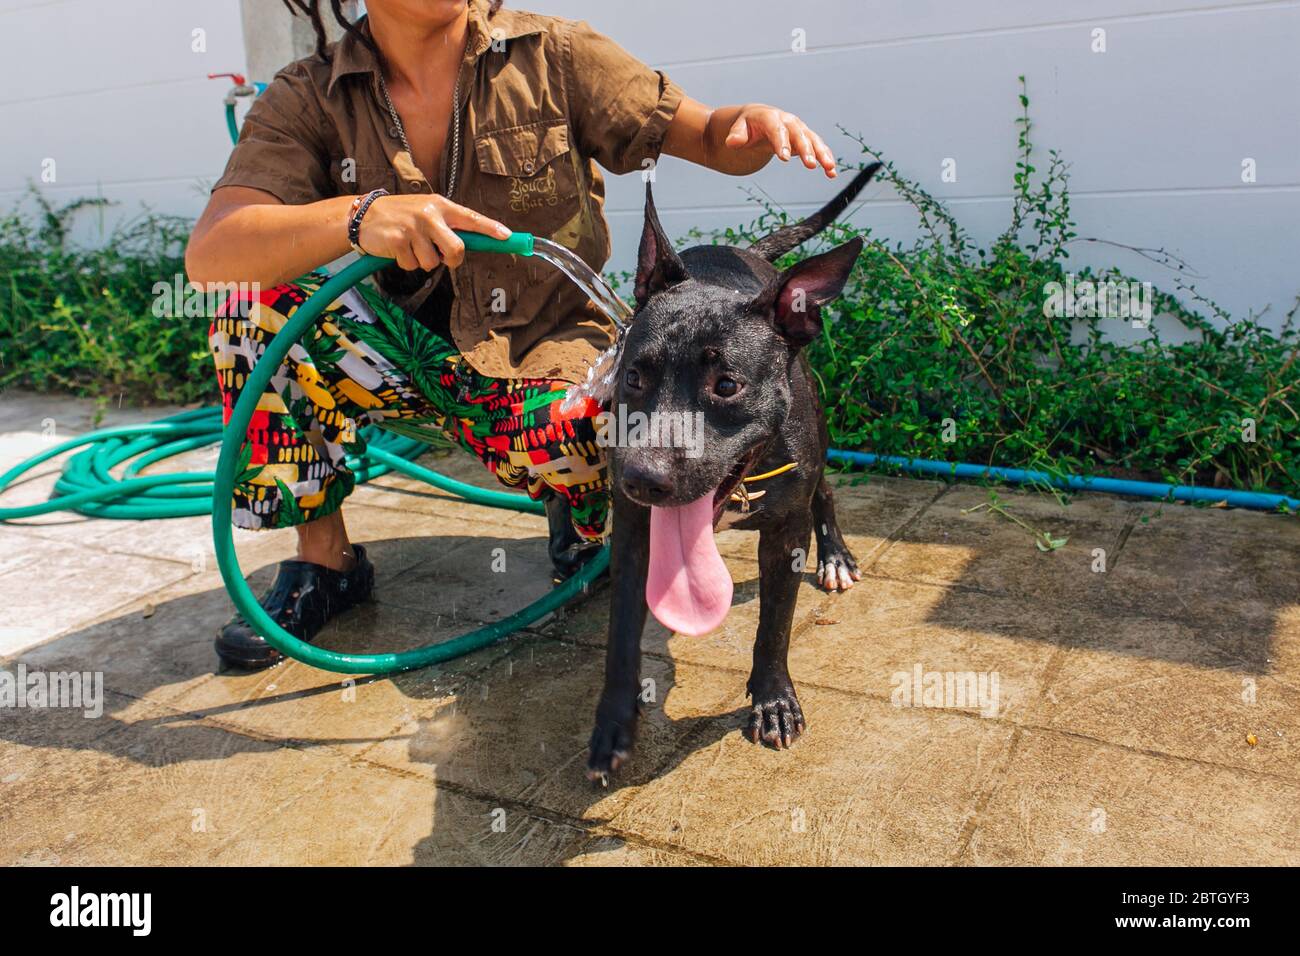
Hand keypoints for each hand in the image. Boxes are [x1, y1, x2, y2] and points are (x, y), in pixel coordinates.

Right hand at [357, 193, 510, 269]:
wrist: (364, 214)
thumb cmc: (401, 216)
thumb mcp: (426, 212)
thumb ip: (447, 226)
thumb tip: (468, 246)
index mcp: (440, 205)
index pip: (471, 218)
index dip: (490, 228)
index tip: (507, 236)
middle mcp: (429, 214)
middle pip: (457, 249)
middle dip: (452, 260)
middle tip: (442, 256)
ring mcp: (413, 227)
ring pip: (433, 263)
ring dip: (423, 261)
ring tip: (410, 246)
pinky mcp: (398, 241)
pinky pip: (412, 265)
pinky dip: (406, 263)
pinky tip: (398, 249)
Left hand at [724, 105, 837, 176]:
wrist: (758, 119)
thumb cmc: (747, 126)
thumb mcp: (738, 129)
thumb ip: (736, 135)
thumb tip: (732, 142)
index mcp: (770, 117)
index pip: (776, 129)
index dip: (781, 142)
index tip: (783, 158)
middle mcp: (788, 121)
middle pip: (798, 135)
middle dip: (805, 150)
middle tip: (811, 165)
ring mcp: (799, 129)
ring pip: (813, 140)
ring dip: (822, 154)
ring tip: (829, 169)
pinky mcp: (806, 138)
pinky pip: (818, 148)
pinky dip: (825, 158)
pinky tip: (831, 173)